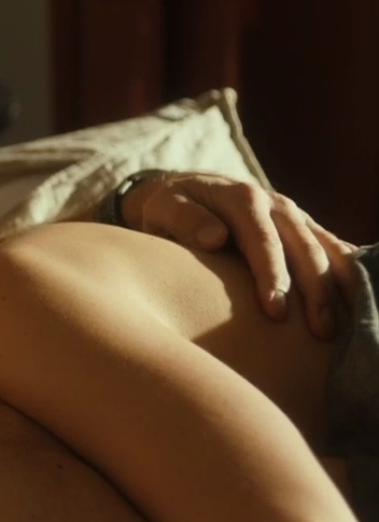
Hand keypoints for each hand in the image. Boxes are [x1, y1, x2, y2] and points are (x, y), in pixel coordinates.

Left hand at [119, 171, 357, 338]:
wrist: (185, 188)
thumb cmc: (168, 206)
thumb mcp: (163, 208)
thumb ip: (185, 220)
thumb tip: (216, 238)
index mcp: (242, 198)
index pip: (263, 241)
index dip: (273, 277)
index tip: (276, 313)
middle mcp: (276, 204)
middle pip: (304, 249)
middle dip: (315, 292)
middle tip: (321, 333)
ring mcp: (294, 215)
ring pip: (328, 250)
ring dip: (340, 287)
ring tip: (344, 327)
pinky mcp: (303, 227)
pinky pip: (334, 249)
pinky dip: (349, 273)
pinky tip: (358, 301)